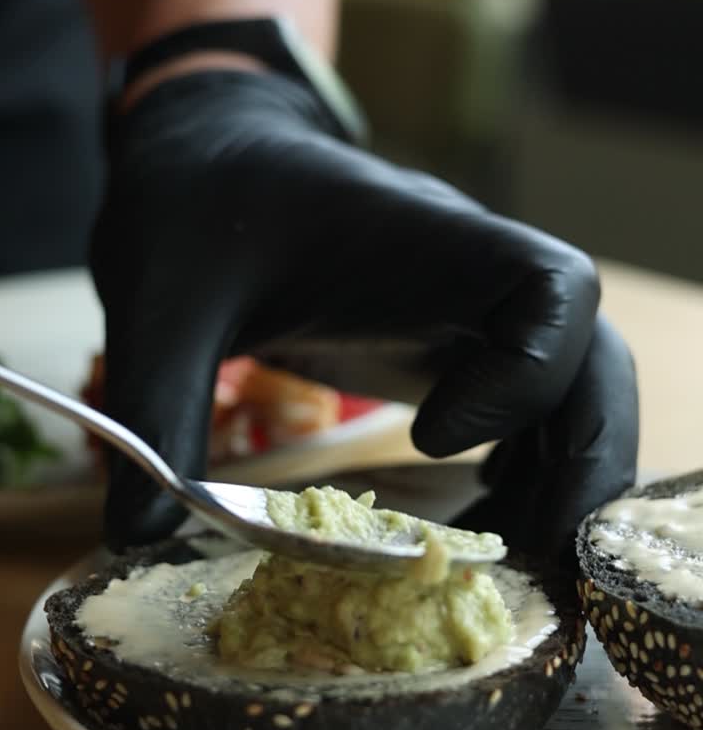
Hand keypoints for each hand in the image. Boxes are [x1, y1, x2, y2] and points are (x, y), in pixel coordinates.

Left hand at [92, 69, 637, 555]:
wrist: (211, 158)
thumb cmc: (199, 205)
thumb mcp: (163, 302)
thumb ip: (157, 406)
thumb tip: (134, 536)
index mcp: (423, 245)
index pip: (551, 290)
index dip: (525, 375)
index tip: (429, 441)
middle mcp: (469, 281)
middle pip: (594, 364)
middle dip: (584, 467)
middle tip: (536, 566)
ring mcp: (469, 318)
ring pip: (577, 395)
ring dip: (565, 485)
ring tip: (514, 570)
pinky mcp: (452, 351)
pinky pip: (531, 415)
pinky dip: (529, 478)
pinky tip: (482, 534)